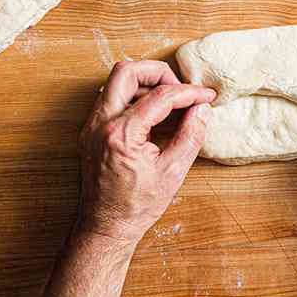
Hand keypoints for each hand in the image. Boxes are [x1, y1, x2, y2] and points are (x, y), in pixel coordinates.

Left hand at [78, 60, 213, 243]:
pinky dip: (132, 97)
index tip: (206, 97)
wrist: (106, 225)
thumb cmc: (137, 205)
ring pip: (115, 81)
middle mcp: (101, 122)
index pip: (160, 96)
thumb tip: (202, 111)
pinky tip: (152, 114)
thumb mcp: (173, 173)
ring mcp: (91, 125)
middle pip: (128, 71)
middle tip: (181, 89)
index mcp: (123, 133)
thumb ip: (190, 136)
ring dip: (144, 83)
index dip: (189, 93)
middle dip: (159, 73)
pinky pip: (110, 98)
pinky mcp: (90, 130)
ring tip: (169, 101)